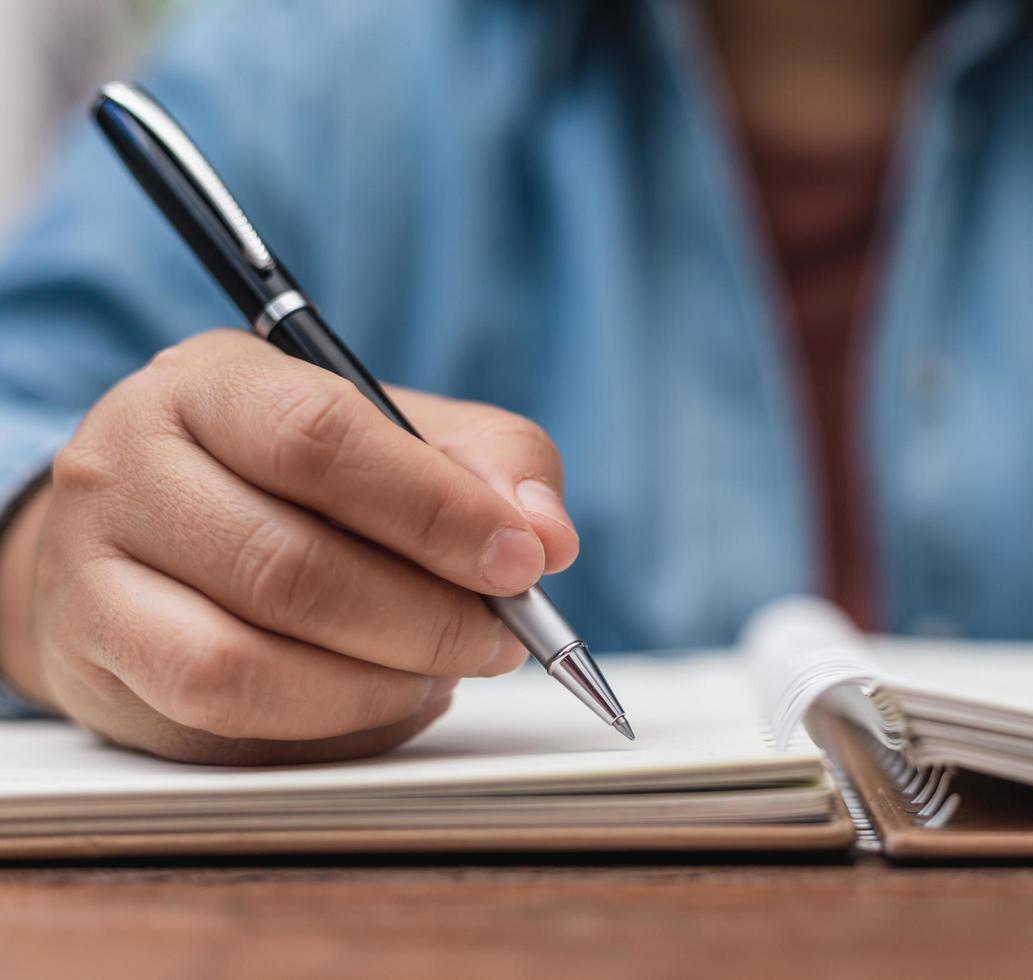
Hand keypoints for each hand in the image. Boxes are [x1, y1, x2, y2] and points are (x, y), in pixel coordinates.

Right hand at [0, 330, 577, 763]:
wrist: (150, 527)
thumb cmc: (301, 478)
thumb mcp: (403, 434)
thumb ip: (493, 465)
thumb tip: (547, 537)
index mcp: (213, 380)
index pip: (319, 437)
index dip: (436, 511)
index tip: (522, 561)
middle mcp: (127, 462)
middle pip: (287, 564)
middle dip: (423, 619)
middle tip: (499, 639)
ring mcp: (90, 568)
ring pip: (241, 661)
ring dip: (376, 684)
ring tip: (442, 672)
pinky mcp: (94, 660)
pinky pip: (216, 716)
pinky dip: (324, 723)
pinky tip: (380, 700)